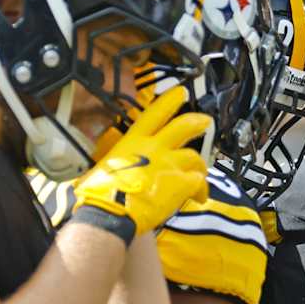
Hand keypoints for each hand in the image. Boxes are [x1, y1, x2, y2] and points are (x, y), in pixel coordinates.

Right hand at [73, 87, 209, 234]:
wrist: (110, 211)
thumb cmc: (99, 194)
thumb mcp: (103, 168)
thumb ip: (118, 164)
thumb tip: (110, 171)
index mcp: (133, 142)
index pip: (153, 114)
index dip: (168, 101)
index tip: (180, 92)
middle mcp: (154, 148)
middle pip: (183, 127)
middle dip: (197, 122)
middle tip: (205, 121)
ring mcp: (170, 164)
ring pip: (195, 158)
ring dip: (200, 167)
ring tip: (201, 177)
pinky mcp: (182, 183)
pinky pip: (198, 182)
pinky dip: (200, 189)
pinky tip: (198, 197)